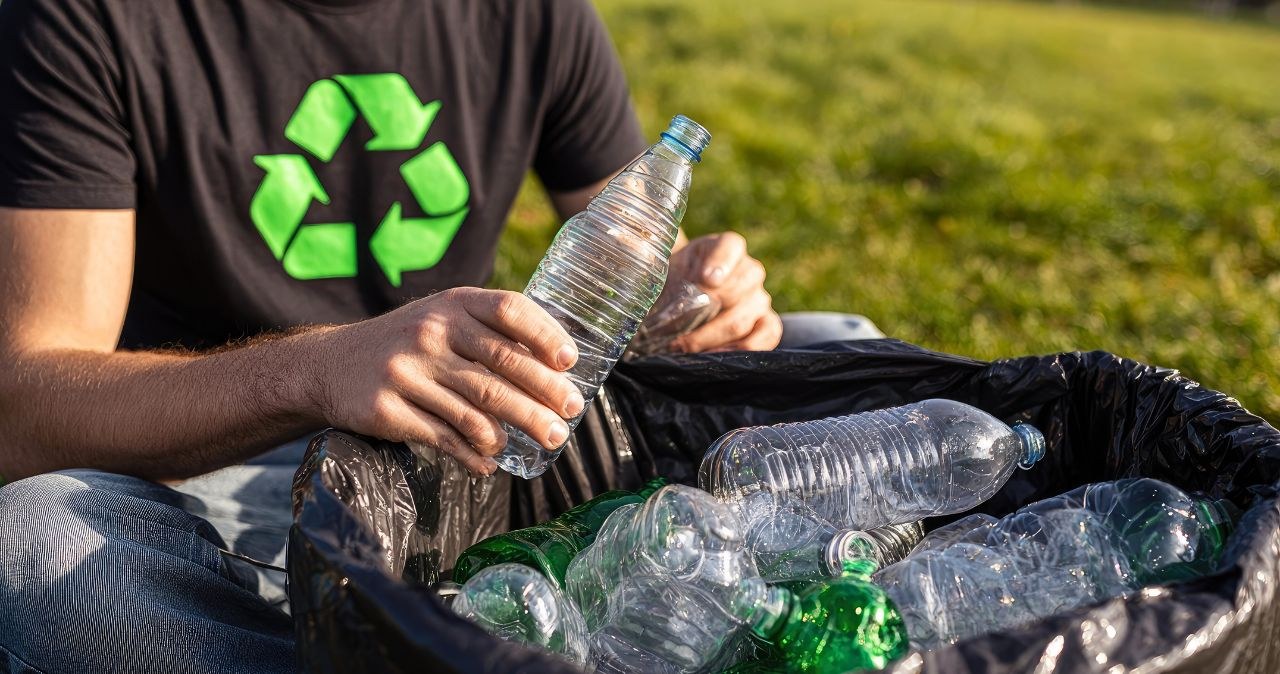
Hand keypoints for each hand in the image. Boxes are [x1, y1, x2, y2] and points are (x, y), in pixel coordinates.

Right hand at [304, 288, 583, 475]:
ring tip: (545, 440)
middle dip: (544, 395)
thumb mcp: (442, 319)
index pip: (509, 309)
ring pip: (479, 408)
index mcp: (452, 304)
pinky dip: (475, 453)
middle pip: (502, 366)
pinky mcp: (389, 409)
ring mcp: (408, 371)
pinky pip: (446, 437)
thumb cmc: (407, 343)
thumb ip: (488, 332)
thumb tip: (555, 367)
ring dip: (518, 428)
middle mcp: (431, 332)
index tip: (569, 362)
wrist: (328, 365)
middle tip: (570, 414)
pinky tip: (491, 462)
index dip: (545, 335)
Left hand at [664, 232, 781, 352]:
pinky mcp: (767, 321)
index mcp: (727, 246)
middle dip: (704, 318)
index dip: (720, 264)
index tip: (706, 281)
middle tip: (677, 337)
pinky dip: (741, 350)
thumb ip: (660, 266)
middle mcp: (750, 270)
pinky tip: (716, 356)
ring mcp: (760, 297)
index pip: (729, 248)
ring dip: (712, 339)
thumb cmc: (676, 275)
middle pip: (736, 293)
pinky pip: (767, 335)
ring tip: (688, 350)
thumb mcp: (667, 264)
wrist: (685, 289)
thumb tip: (660, 278)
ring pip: (743, 321)